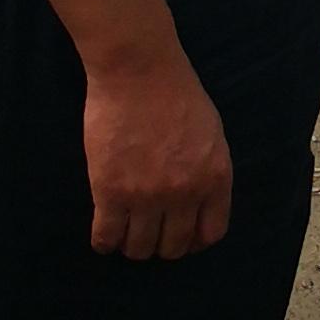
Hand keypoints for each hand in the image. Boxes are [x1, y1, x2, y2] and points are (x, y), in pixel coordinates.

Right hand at [83, 47, 234, 259]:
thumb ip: (208, 172)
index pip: (211, 233)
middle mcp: (185, 193)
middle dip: (162, 245)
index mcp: (215, 178)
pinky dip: (104, 242)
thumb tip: (199, 203)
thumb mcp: (211, 135)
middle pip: (174, 246)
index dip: (194, 241)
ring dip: (132, 245)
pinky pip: (106, 237)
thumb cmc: (176, 93)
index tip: (181, 236)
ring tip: (125, 232)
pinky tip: (104, 235)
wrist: (138, 71)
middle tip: (149, 233)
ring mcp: (147, 196)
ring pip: (140, 248)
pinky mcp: (110, 192)